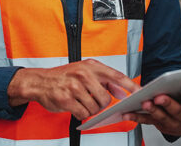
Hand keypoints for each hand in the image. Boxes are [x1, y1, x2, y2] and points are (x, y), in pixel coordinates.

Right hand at [7, 59, 140, 119]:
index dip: (130, 86)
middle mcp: (83, 74)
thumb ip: (105, 80)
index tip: (140, 93)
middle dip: (101, 104)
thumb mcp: (85, 72)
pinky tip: (75, 107)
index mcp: (91, 66)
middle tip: (93, 100)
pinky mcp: (66, 99)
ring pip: (94, 107)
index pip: (116, 76)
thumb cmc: (63, 77)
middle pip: (105, 98)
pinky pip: (83, 113)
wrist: (40, 82)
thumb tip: (122, 91)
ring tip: (81, 102)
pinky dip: (81, 114)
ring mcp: (74, 87)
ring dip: (90, 109)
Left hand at [122, 82, 180, 136]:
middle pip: (177, 111)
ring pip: (161, 117)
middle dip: (168, 104)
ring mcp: (171, 123)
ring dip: (152, 110)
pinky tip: (128, 113)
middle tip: (160, 96)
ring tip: (144, 102)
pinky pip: (147, 121)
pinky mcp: (158, 125)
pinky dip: (136, 117)